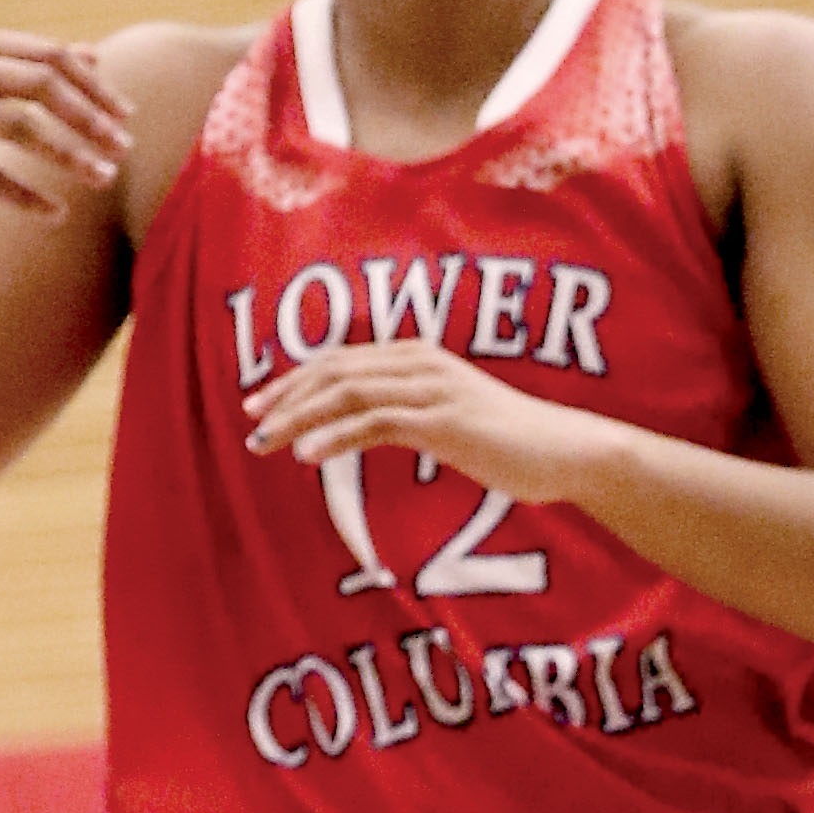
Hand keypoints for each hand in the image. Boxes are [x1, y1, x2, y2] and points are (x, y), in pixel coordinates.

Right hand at [0, 31, 132, 222]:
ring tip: (104, 179)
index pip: (50, 57)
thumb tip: (95, 57)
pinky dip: (24, 196)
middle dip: (89, 118)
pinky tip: (56, 214)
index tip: (128, 117)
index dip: (93, 87)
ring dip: (68, 155)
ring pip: (18, 128)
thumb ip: (31, 64)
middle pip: (40, 85)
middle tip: (124, 149)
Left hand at [246, 339, 605, 505]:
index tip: (258, 403)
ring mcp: (432, 389)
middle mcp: (419, 363)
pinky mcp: (443, 421)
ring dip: (299, 417)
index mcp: (416, 356)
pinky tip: (306, 455)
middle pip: (333, 371)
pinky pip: (375, 423)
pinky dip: (334, 436)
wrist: (564, 450)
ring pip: (346, 393)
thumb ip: (406, 411)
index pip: (338, 360)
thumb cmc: (506, 439)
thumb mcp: (447, 415)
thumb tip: (361, 425)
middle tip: (249, 422)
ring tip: (264, 442)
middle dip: (286, 396)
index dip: (294, 379)